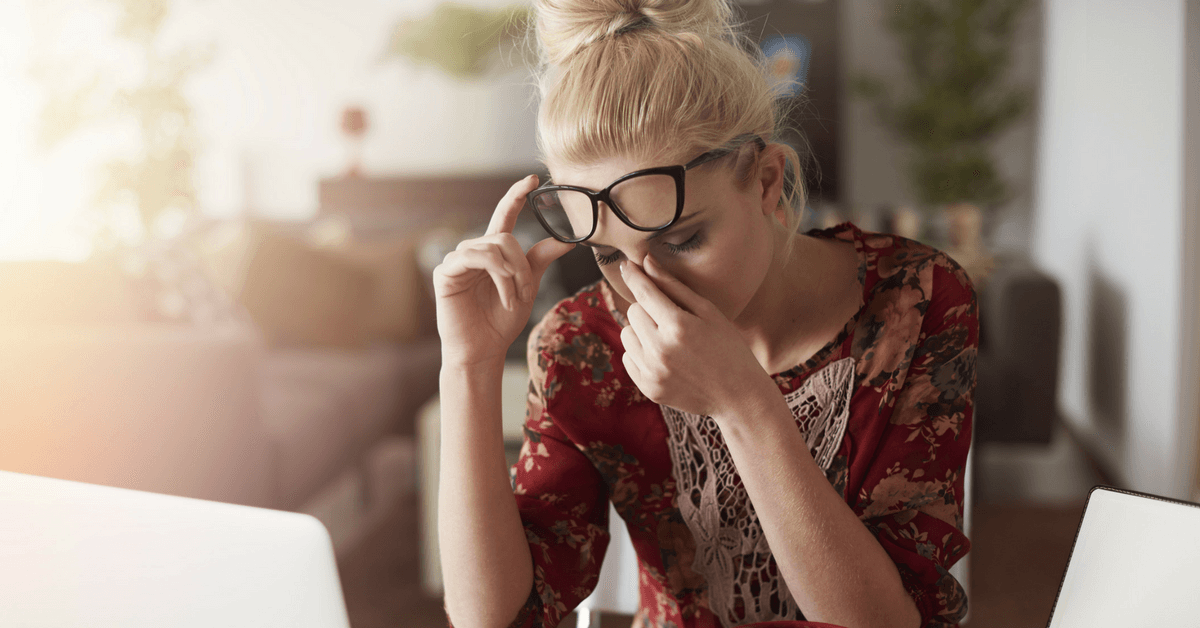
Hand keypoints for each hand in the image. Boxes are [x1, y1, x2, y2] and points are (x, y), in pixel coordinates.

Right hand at [433, 174, 575, 366]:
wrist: (483, 350)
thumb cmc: (501, 321)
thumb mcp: (527, 287)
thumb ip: (540, 261)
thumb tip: (566, 241)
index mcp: (493, 252)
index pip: (505, 216)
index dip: (516, 196)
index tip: (532, 179)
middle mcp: (474, 251)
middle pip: (505, 237)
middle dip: (522, 266)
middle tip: (527, 292)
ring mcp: (457, 260)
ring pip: (493, 247)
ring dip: (511, 274)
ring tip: (514, 299)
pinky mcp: (445, 272)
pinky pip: (475, 258)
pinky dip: (497, 277)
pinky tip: (503, 297)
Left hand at [618, 256, 776, 417]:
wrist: (738, 396)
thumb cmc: (728, 347)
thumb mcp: (708, 312)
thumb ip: (674, 287)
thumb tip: (646, 262)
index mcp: (678, 326)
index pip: (644, 292)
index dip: (634, 276)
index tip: (627, 265)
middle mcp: (660, 350)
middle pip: (633, 312)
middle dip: (647, 309)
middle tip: (671, 318)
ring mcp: (652, 372)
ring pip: (626, 334)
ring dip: (641, 331)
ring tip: (667, 339)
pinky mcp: (648, 387)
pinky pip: (628, 357)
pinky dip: (640, 353)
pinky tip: (664, 357)